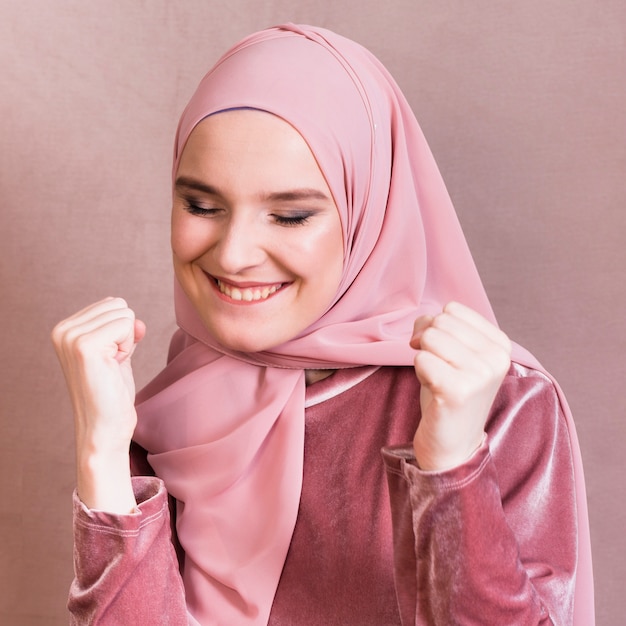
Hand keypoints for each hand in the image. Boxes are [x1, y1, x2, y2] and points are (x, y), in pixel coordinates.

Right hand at [51, 297, 145, 510]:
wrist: (105, 426)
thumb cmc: (112, 393)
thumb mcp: (118, 353)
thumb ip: (125, 331)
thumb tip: (136, 319)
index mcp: (65, 329)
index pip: (112, 303)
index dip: (121, 332)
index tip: (108, 359)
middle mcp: (62, 330)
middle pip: (119, 305)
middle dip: (125, 335)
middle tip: (110, 365)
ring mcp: (71, 337)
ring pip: (124, 314)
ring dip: (126, 342)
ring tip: (110, 367)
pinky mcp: (84, 346)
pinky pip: (126, 324)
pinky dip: (127, 346)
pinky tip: (112, 367)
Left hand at [410, 302, 511, 470]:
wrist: (453, 444)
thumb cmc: (450, 393)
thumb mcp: (454, 353)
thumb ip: (443, 327)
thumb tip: (423, 323)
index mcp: (500, 345)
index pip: (453, 309)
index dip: (436, 327)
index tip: (441, 352)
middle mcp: (496, 358)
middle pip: (440, 321)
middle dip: (425, 340)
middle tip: (434, 367)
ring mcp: (480, 374)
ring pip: (429, 337)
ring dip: (423, 357)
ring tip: (437, 379)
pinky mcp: (458, 390)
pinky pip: (420, 359)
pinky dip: (418, 372)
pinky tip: (433, 390)